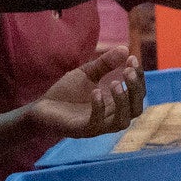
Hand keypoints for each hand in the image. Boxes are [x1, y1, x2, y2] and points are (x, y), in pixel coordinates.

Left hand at [26, 46, 144, 137]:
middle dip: (135, 90)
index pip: (137, 94)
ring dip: (122, 102)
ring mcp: (98, 126)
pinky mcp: (82, 130)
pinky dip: (99, 107)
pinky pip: (97, 124)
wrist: (41, 108)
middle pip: (136, 110)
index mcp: (116, 105)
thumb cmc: (66, 93)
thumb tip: (125, 49)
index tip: (132, 58)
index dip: (139, 77)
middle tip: (127, 71)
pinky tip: (95, 92)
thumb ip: (105, 64)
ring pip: (122, 122)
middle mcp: (111, 117)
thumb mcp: (87, 73)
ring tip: (114, 83)